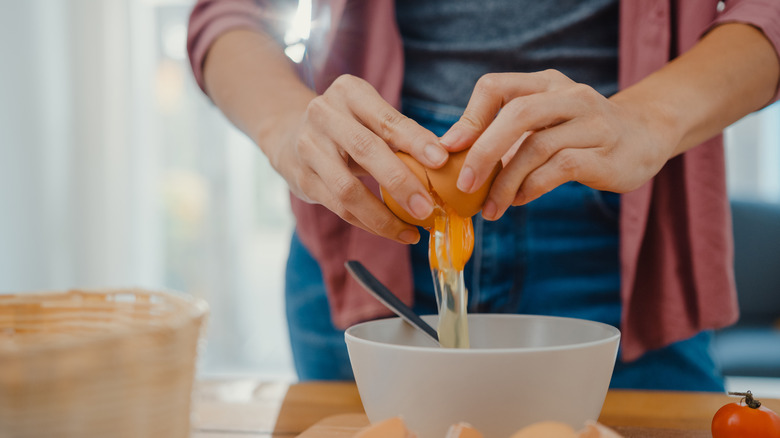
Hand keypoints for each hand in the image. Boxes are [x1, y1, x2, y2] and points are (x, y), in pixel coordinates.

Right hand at [266, 74, 449, 243]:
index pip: (386, 118)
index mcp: (349, 92)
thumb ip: (399, 134)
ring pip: (347, 188)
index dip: (415, 140)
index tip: (441, 161)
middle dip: (400, 182)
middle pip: (366, 150)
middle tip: (427, 207)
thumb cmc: (347, 126)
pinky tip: (393, 231)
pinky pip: (339, 207)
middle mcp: (324, 115)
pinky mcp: (302, 178)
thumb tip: (444, 163)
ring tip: (411, 230)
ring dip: (383, 215)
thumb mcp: (369, 116)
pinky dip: (369, 223)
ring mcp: (308, 147)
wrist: (288, 132)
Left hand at [439, 70, 678, 219]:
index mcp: (545, 83)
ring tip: (491, 206)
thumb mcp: (544, 121)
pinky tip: (519, 200)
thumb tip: (454, 155)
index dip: (469, 118)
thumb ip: (506, 132)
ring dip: (506, 182)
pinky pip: (560, 168)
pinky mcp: (606, 154)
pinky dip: (532, 187)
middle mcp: (569, 96)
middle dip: (483, 151)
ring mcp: (592, 122)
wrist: (645, 137)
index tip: (450, 150)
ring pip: (537, 147)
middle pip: (516, 113)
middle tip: (464, 183)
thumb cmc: (580, 134)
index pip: (495, 86)